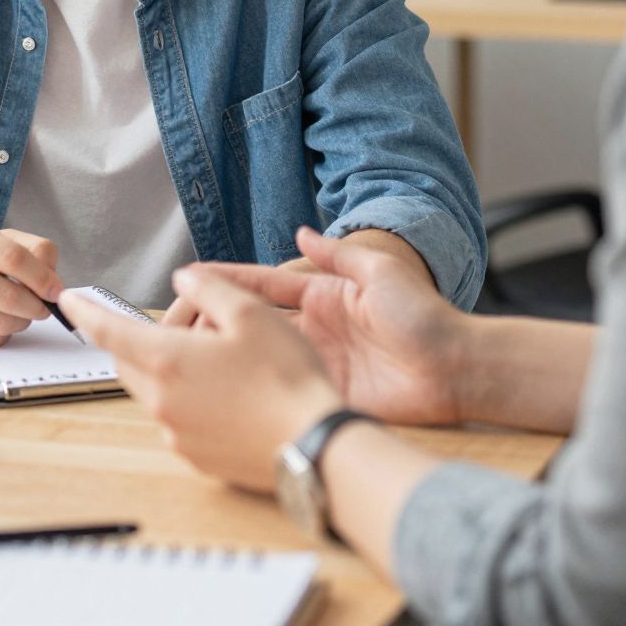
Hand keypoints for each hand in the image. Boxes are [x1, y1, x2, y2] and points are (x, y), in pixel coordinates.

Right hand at [0, 222, 62, 346]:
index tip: (56, 290)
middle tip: (42, 307)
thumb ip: (30, 250)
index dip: (43, 278)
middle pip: (10, 296)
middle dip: (37, 306)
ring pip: (2, 322)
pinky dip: (0, 333)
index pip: (14, 258)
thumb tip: (55, 283)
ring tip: (15, 312)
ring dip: (20, 321)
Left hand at [67, 269, 345, 492]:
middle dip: (137, 340)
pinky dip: (188, 400)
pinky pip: (178, 420)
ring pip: (155, 392)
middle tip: (179, 322)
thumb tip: (184, 280)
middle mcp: (162, 401)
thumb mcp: (251, 313)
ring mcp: (176, 434)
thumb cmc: (286, 377)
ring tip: (215, 357)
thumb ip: (210, 288)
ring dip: (168, 370)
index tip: (68, 301)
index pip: (109, 330)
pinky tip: (229, 393)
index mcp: (167, 360)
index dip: (86, 312)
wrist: (313, 445)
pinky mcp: (197, 457)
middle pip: (129, 363)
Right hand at [182, 226, 467, 426]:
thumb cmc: (424, 314)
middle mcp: (314, 328)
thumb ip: (339, 254)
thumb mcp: (380, 271)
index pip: (263, 284)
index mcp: (324, 296)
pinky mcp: (322, 392)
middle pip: (250, 323)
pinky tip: (215, 392)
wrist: (456, 367)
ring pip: (256, 357)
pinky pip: (279, 388)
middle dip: (210, 321)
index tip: (187, 277)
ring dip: (221, 355)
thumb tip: (302, 233)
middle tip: (169, 324)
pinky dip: (248, 389)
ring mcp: (316, 362)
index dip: (226, 281)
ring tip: (178, 356)